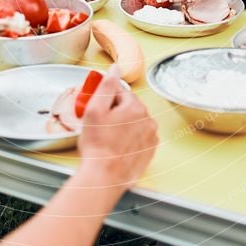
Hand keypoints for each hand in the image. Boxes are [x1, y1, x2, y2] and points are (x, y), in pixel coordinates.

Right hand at [78, 71, 157, 190]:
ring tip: (108, 137)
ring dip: (123, 124)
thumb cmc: (97, 145)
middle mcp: (148, 120)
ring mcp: (151, 137)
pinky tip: (117, 145)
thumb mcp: (95, 109)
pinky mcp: (150, 151)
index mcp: (136, 107)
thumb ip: (106, 85)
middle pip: (129, 106)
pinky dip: (130, 138)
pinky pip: (140, 136)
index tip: (97, 107)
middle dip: (115, 111)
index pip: (121, 92)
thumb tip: (115, 69)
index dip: (106, 98)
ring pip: (135, 121)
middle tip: (100, 124)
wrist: (104, 176)